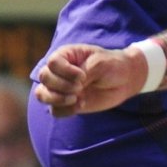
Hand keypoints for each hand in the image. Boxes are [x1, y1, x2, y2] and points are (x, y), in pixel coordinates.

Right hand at [32, 42, 147, 116]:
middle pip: (44, 77)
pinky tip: (80, 105)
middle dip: (61, 86)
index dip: (65, 72)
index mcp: (66, 55)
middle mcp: (59, 70)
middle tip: (80, 88)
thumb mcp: (101, 63)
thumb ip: (86, 70)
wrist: (124, 80)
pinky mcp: (66, 103)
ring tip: (76, 99)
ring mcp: (61, 87)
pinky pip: (54, 110)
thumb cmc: (112, 65)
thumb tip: (74, 85)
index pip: (52, 63)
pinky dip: (65, 111)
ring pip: (42, 94)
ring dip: (57, 99)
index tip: (83, 76)